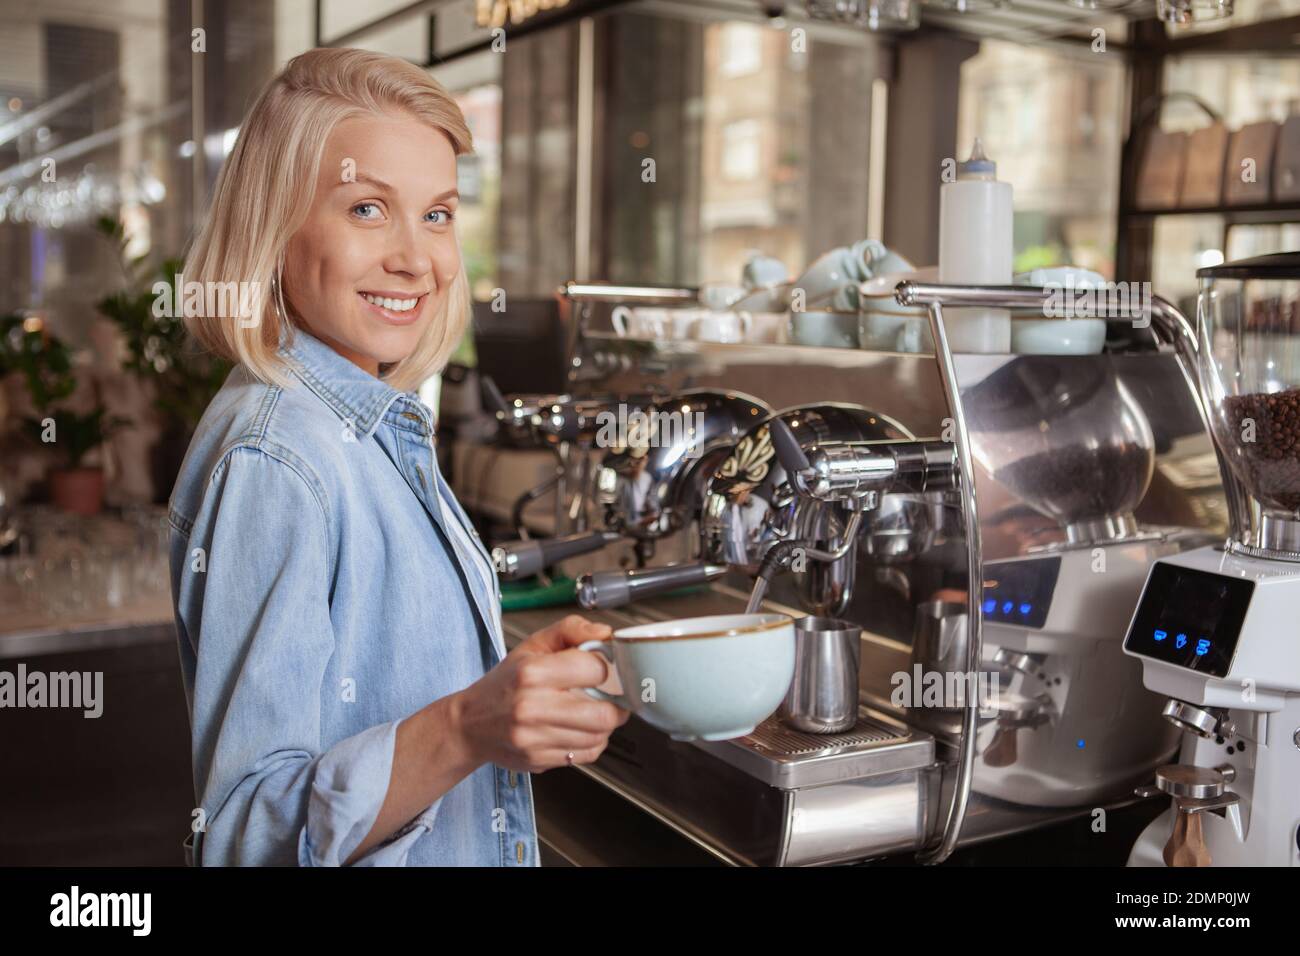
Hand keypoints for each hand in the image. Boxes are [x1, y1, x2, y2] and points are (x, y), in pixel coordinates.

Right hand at [455, 615, 629, 772]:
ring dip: (605, 724)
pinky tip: (582, 730)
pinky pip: (586, 755)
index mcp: (532, 673)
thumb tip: (606, 633)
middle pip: (603, 714)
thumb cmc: (504, 683)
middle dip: (616, 704)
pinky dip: (593, 742)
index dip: (607, 668)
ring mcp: (534, 738)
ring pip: (598, 737)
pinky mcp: (538, 760)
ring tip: (595, 711)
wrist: (469, 724)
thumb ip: (570, 630)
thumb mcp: (532, 645)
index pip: (595, 669)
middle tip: (612, 696)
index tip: (604, 669)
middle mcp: (531, 707)